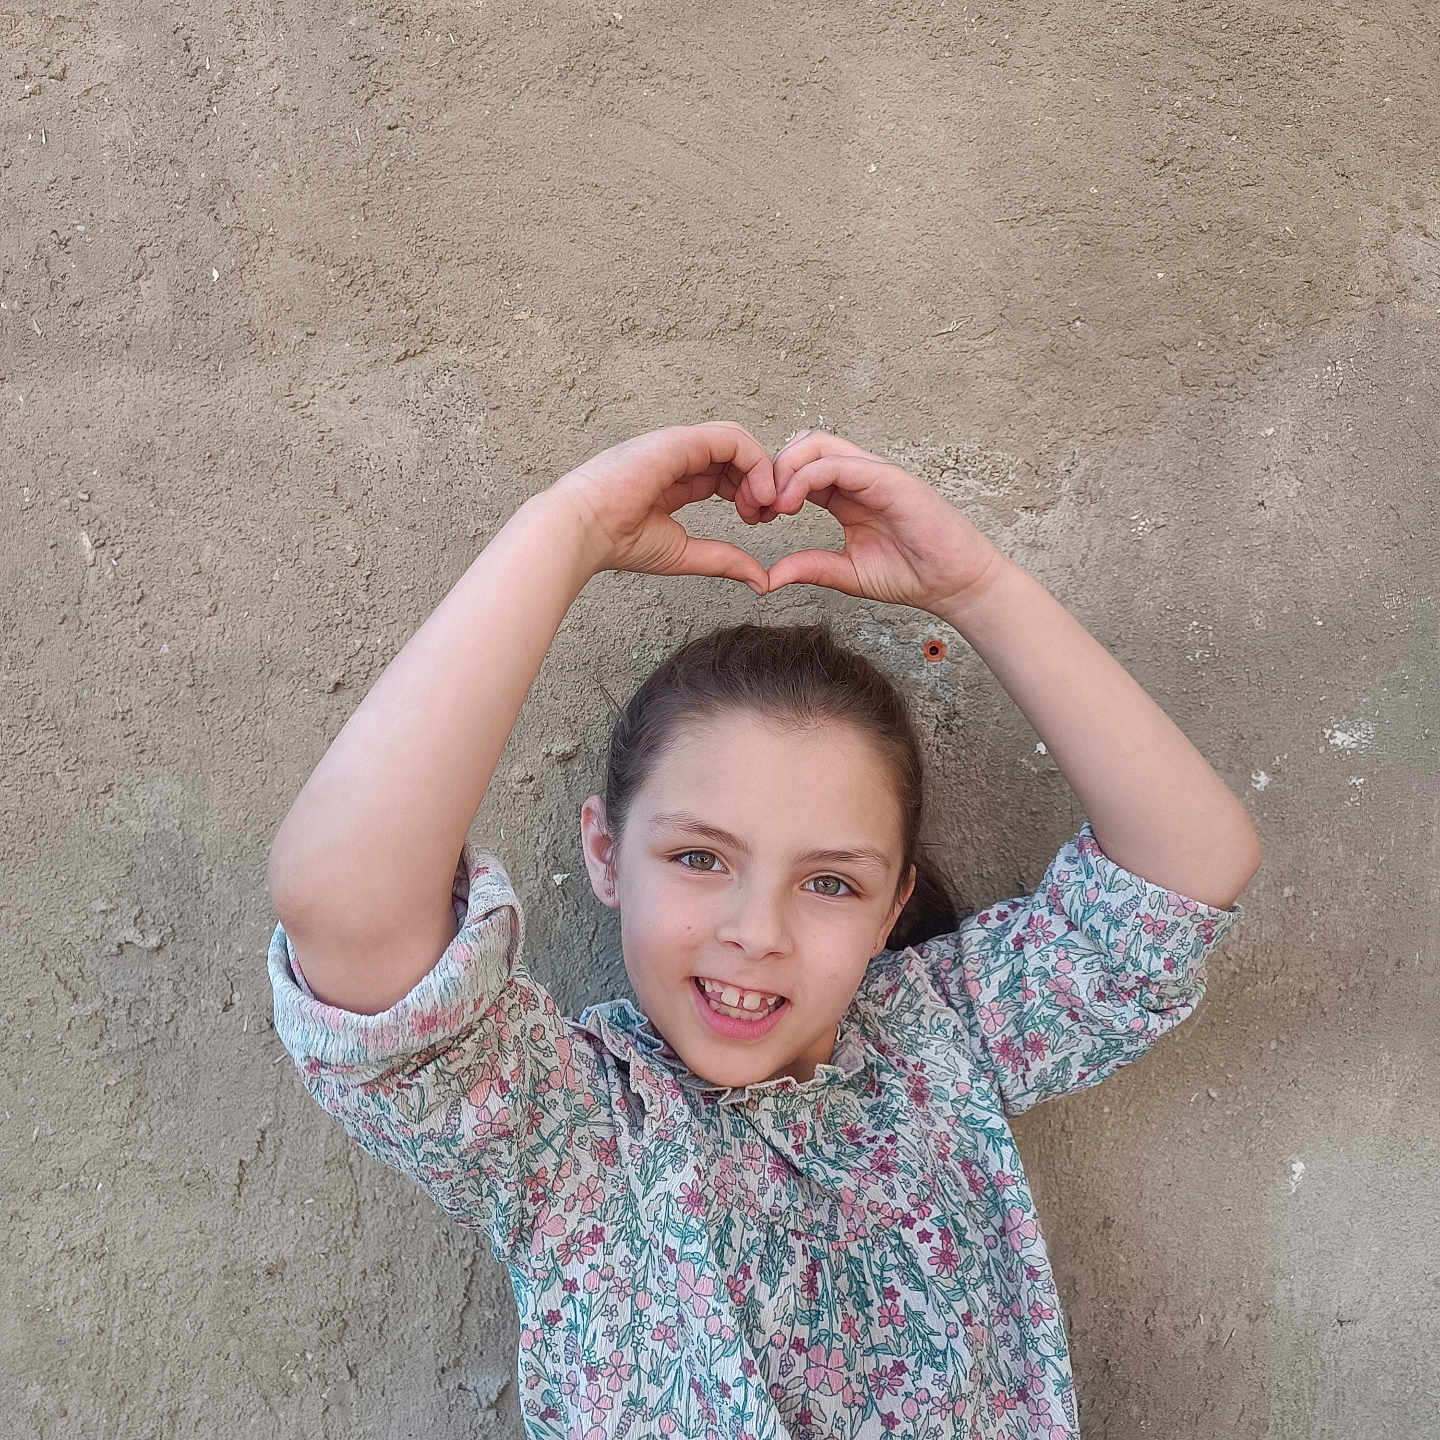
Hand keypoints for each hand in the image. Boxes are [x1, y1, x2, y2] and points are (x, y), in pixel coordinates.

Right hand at [549, 422, 774, 593]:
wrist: (584, 531)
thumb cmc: (619, 541)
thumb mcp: (686, 553)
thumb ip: (725, 560)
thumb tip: (762, 580)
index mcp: (675, 479)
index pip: (726, 474)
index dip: (750, 494)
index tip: (758, 522)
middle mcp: (678, 457)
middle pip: (737, 455)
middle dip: (762, 482)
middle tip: (769, 515)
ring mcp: (679, 445)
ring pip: (739, 441)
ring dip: (762, 471)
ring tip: (764, 505)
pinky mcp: (680, 441)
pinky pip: (732, 439)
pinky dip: (755, 463)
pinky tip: (758, 493)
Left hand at [746, 429, 1006, 613]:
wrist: (953, 583)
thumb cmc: (911, 574)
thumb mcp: (846, 573)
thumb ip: (809, 567)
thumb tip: (768, 577)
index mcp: (845, 495)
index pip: (798, 470)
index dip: (769, 486)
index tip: (754, 516)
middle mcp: (857, 477)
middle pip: (803, 445)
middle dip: (770, 469)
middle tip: (756, 507)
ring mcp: (873, 473)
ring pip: (817, 444)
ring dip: (785, 468)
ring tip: (773, 505)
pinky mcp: (888, 479)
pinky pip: (839, 464)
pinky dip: (807, 477)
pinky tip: (791, 505)